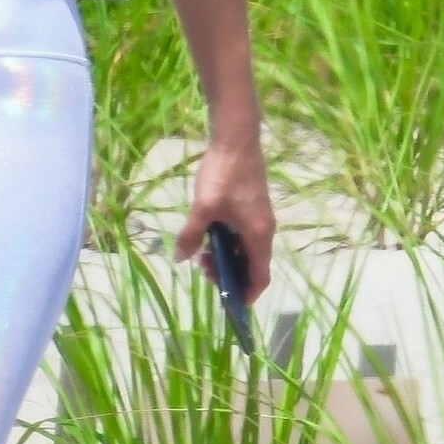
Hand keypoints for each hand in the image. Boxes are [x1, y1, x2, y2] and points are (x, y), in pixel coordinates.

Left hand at [174, 134, 274, 301]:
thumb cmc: (223, 175)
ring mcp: (259, 218)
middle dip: (229, 274)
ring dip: (225, 257)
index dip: (247, 294)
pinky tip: (206, 234)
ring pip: (245, 249)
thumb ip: (191, 236)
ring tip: (200, 253)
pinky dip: (227, 242)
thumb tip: (180, 259)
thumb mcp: (202, 208)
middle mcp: (264, 230)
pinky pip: (242, 235)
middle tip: (202, 270)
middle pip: (252, 265)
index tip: (230, 305)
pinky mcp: (252, 207)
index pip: (260, 277)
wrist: (236, 139)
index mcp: (258, 235)